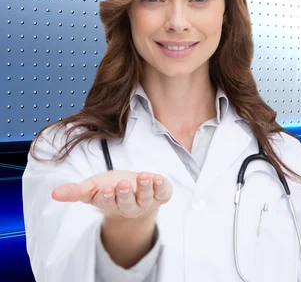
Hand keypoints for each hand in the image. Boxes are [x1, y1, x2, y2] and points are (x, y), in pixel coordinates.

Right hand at [51, 170, 171, 219]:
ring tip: (144, 177)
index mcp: (111, 204)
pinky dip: (162, 186)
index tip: (106, 190)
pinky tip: (159, 178)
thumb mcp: (92, 188)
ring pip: (146, 198)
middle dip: (125, 194)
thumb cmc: (111, 187)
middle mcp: (130, 206)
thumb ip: (75, 191)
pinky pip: (163, 193)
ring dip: (145, 188)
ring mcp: (146, 201)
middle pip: (127, 203)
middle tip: (123, 184)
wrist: (134, 191)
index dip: (107, 197)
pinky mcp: (161, 195)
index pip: (107, 203)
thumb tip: (54, 194)